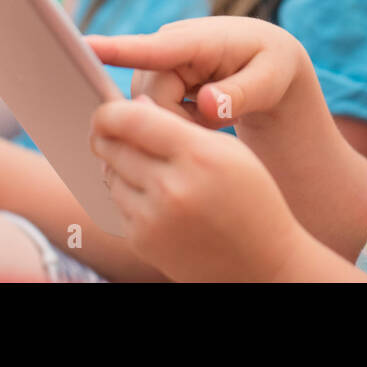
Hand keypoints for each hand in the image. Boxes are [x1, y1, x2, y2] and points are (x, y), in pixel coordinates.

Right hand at [85, 17, 306, 129]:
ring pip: (147, 109)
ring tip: (217, 113)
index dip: (117, 50)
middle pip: (150, 99)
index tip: (82, 46)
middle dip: (179, 121)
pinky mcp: (155, 76)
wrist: (267, 60)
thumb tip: (206, 106)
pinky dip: (177, 120)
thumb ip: (241, 95)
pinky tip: (202, 114)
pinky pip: (151, 111)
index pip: (153, 47)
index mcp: (199, 39)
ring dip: (179, 121)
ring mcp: (159, 61)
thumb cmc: (272, 67)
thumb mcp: (270, 81)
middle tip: (222, 122)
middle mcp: (169, 44)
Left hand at [90, 96, 306, 280]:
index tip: (106, 112)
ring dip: (118, 166)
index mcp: (198, 155)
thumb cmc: (248, 196)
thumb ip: (178, 125)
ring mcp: (154, 219)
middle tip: (115, 132)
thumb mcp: (227, 149)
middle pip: (111, 147)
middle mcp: (171, 187)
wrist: (260, 262)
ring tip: (148, 167)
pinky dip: (128, 195)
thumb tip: (133, 104)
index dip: (108, 112)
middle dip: (108, 136)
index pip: (129, 120)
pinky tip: (156, 197)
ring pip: (109, 176)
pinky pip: (117, 204)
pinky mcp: (142, 241)